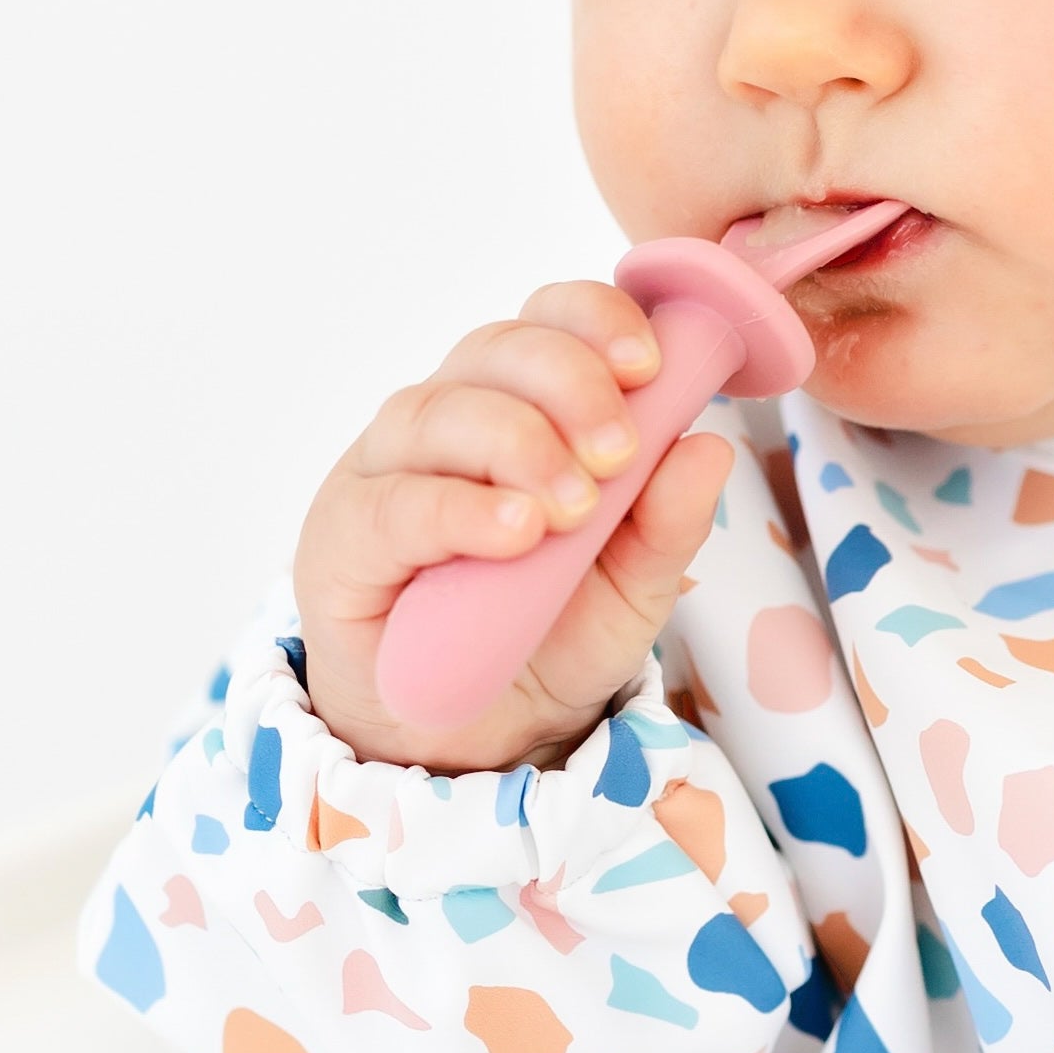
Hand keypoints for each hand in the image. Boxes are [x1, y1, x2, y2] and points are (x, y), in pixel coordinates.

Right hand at [292, 282, 734, 775]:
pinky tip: (516, 530)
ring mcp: (388, 468)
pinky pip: (395, 503)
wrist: (480, 732)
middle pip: (498, 348)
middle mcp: (451, 415)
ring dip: (519, 445)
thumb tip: (709, 447)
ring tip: (574, 507)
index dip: (599, 322)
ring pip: (440, 410)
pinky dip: (461, 510)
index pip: (553, 320)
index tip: (652, 366)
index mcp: (524, 401)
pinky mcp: (344, 536)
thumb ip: (667, 521)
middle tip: (619, 452)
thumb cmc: (552, 631)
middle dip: (570, 385)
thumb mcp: (634, 585)